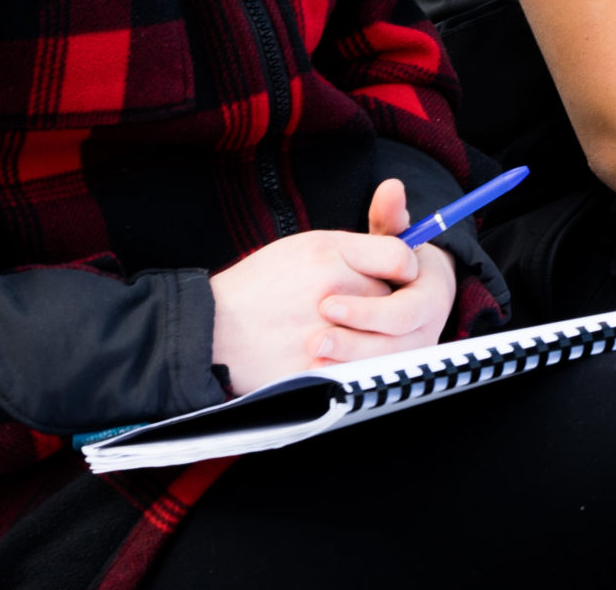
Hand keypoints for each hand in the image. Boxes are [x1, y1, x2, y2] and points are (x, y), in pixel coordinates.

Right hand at [209, 179, 451, 394]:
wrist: (211, 330)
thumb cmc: (259, 286)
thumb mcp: (304, 247)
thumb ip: (355, 248)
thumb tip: (401, 257)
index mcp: (328, 252)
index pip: (399, 256)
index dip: (403, 266)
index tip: (397, 273)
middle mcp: (333, 289)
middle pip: (393, 297)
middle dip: (386, 302)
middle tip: (367, 305)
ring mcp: (328, 331)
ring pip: (383, 335)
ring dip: (373, 334)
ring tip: (348, 330)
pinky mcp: (322, 367)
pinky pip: (362, 365)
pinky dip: (357, 360)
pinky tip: (339, 352)